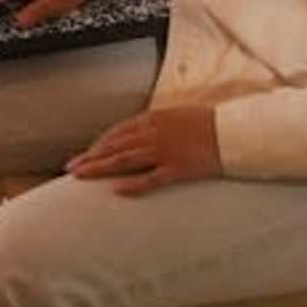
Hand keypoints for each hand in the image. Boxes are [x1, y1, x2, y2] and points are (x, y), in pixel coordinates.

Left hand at [64, 99, 225, 194]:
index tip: (86, 154)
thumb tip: (141, 135)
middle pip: (114, 146)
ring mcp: (165, 150)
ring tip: (81, 176)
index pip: (118, 132)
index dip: (99, 144)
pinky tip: (117, 191)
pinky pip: (151, 178)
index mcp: (154, 118)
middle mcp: (154, 133)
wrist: (235, 131)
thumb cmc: (209, 124)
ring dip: (100, 168)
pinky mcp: (179, 168)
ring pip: (124, 160)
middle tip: (71, 168)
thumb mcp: (178, 116)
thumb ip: (158, 125)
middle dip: (91, 157)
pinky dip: (133, 184)